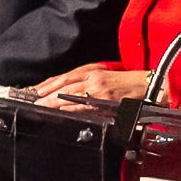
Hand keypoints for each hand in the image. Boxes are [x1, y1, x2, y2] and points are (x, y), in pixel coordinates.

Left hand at [32, 63, 149, 104]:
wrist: (145, 85)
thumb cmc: (126, 83)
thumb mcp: (104, 77)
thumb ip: (87, 83)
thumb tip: (68, 95)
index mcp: (92, 71)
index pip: (66, 76)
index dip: (50, 83)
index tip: (37, 90)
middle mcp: (93, 78)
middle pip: (65, 84)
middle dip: (47, 93)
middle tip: (35, 100)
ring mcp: (99, 89)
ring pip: (71, 93)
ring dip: (54, 101)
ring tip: (42, 106)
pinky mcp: (105, 101)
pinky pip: (85, 104)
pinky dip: (72, 106)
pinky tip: (62, 109)